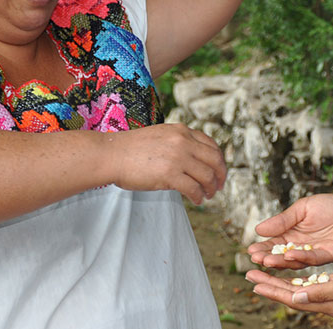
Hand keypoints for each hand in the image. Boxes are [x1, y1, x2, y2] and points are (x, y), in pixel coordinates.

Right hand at [105, 123, 225, 204]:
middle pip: (214, 160)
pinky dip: (198, 196)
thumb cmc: (131, 149)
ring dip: (211, 188)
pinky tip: (196, 200)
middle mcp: (183, 141)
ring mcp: (178, 158)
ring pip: (207, 176)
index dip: (219, 159)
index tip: (219, 170)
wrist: (111, 155)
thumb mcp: (160, 136)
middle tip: (219, 186)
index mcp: (181, 131)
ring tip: (208, 196)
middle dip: (221, 175)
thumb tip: (193, 159)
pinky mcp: (170, 175)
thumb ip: (178, 143)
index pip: (211, 144)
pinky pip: (194, 188)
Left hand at [246, 256, 332, 317]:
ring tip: (264, 274)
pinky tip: (290, 275)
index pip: (293, 298)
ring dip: (280, 282)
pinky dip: (296, 280)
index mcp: (330, 303)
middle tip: (250, 274)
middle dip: (270, 285)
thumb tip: (295, 296)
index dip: (272, 290)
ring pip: (300, 291)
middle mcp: (329, 303)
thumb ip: (322, 291)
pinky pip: (311, 287)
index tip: (254, 281)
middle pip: (292, 296)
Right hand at [247, 194, 332, 268]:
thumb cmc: (330, 208)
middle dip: (268, 258)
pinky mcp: (330, 254)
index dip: (263, 248)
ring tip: (266, 260)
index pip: (274, 245)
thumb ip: (283, 220)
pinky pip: (314, 258)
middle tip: (255, 259)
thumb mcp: (302, 209)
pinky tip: (289, 255)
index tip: (251, 251)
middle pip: (281, 256)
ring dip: (281, 262)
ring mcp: (315, 253)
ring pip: (295, 260)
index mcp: (293, 236)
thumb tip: (258, 229)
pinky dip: (301, 257)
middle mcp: (301, 248)